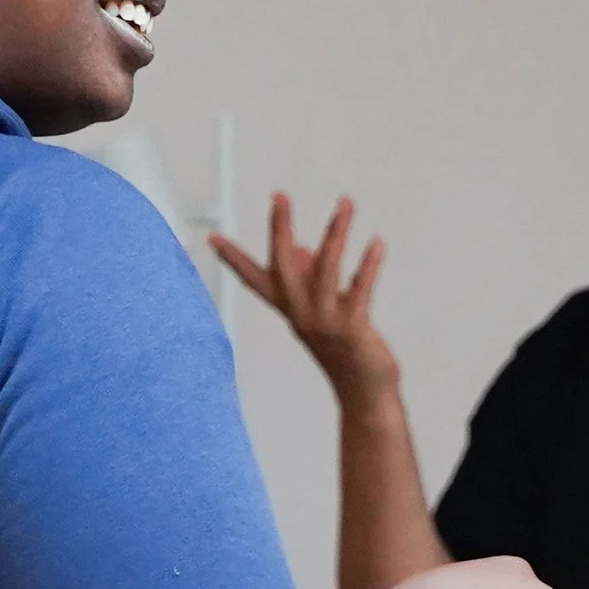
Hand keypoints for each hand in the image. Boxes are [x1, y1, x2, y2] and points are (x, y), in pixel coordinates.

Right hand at [210, 195, 400, 399]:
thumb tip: (305, 249)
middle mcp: (301, 315)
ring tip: (346, 202)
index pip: (254, 280)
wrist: (363, 392)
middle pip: (283, 267)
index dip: (233, 259)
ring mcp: (325, 322)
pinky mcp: (352, 329)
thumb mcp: (321, 313)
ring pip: (326, 270)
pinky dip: (368, 265)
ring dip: (336, 233)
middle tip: (279, 196)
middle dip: (280, 229)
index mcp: (291, 310)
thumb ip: (310, 281)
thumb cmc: (343, 348)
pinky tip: (376, 241)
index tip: (212, 236)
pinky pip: (359, 290)